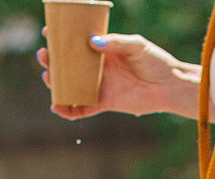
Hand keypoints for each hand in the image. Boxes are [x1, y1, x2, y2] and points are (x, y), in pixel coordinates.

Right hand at [37, 31, 199, 119]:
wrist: (169, 87)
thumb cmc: (156, 62)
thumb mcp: (137, 45)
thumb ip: (115, 42)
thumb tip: (93, 42)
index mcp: (102, 50)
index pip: (76, 43)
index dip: (60, 38)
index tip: (47, 33)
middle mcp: (97, 68)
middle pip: (67, 65)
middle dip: (51, 60)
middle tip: (44, 55)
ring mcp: (100, 86)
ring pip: (71, 86)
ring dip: (55, 83)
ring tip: (48, 77)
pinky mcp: (105, 103)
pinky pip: (83, 109)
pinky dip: (69, 110)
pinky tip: (57, 107)